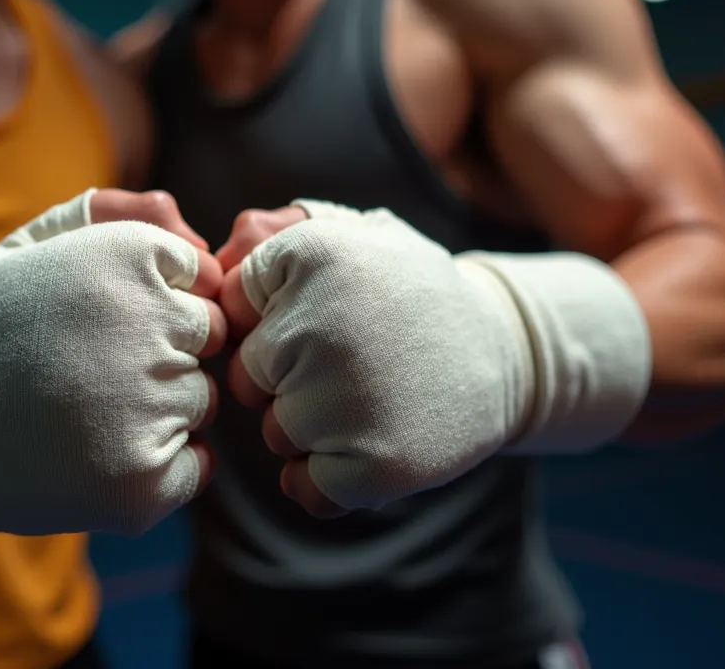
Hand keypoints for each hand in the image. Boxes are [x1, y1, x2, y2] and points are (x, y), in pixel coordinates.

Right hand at [0, 188, 226, 534]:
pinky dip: (164, 464)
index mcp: (125, 256)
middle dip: (163, 352)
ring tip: (86, 411)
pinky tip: (102, 452)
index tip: (103, 323)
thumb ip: (117, 216)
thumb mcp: (35, 246)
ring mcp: (146, 407)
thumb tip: (195, 233)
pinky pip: (198, 464)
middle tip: (93, 370)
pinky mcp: (140, 482)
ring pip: (201, 401)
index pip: (201, 279)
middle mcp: (144, 324)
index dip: (156, 304)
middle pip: (208, 340)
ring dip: (160, 408)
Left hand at [218, 201, 534, 517]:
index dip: (276, 322)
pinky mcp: (375, 465)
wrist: (508, 351)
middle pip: (249, 378)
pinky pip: (305, 488)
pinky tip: (369, 447)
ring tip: (374, 397)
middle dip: (288, 377)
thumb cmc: (408, 295)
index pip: (233, 309)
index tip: (330, 316)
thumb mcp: (355, 239)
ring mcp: (348, 399)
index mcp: (315, 251)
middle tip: (357, 361)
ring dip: (312, 428)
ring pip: (276, 433)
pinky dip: (327, 480)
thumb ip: (275, 236)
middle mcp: (324, 323)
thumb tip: (217, 257)